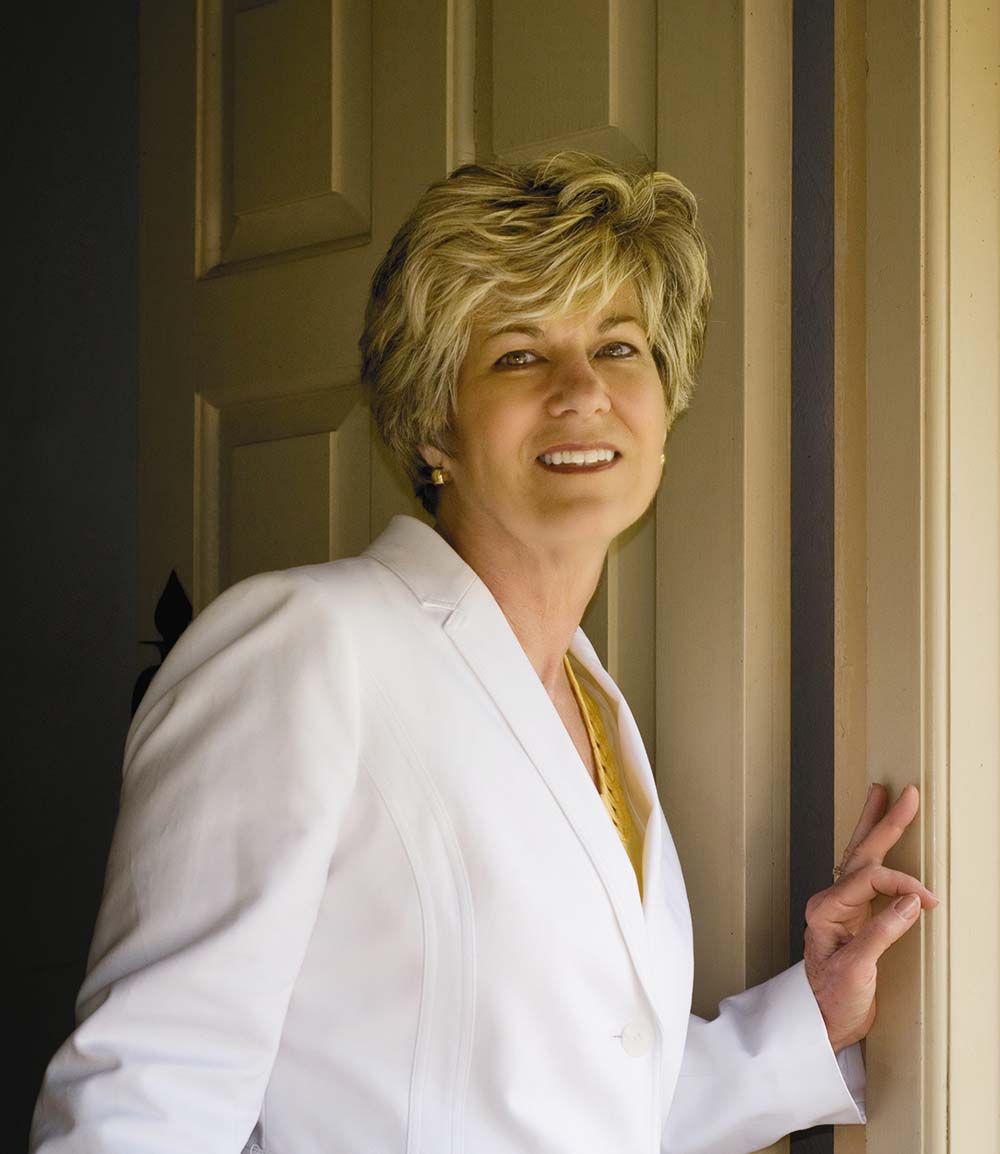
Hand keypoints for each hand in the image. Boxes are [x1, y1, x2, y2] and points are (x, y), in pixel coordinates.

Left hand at [803, 783, 938, 1052]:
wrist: (819, 1025)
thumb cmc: (831, 1001)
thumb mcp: (857, 970)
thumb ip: (881, 932)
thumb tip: (910, 900)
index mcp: (827, 909)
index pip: (869, 880)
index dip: (901, 884)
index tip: (927, 899)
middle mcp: (830, 902)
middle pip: (860, 854)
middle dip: (883, 822)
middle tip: (903, 794)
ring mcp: (839, 908)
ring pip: (859, 858)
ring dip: (875, 828)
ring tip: (883, 798)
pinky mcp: (851, 918)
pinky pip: (865, 876)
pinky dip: (877, 854)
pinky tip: (881, 842)